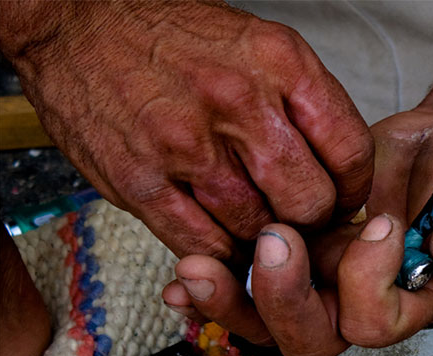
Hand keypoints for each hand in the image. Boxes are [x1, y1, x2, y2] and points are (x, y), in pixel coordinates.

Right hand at [0, 1, 372, 263]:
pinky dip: (220, 254)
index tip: (343, 199)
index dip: (354, 190)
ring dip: (263, 240)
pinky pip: (204, 245)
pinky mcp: (140, 182)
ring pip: (258, 230)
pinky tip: (221, 236)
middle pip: (309, 201)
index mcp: (279, 62)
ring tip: (256, 226)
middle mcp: (238, 102)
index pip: (351, 151)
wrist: (78, 24)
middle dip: (311, 223)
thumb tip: (340, 171)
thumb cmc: (174, 38)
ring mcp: (186, 145)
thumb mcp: (258, 44)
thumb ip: (304, 104)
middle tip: (300, 221)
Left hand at [162, 108, 432, 355]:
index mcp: (414, 299)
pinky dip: (214, 281)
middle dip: (283, 300)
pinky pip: (247, 280)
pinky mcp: (296, 249)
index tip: (384, 223)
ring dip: (231, 298)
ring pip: (268, 319)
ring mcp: (324, 277)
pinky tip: (184, 274)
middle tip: (275, 241)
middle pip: (311, 337)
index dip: (368, 282)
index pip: (374, 324)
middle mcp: (363, 300)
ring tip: (199, 267)